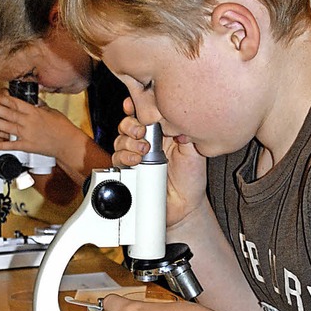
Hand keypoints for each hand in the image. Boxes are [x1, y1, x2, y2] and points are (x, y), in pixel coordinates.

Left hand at [0, 91, 79, 157]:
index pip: (15, 103)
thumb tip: (32, 100)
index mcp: (34, 112)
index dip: (3, 98)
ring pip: (7, 127)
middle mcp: (29, 122)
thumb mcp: (51, 111)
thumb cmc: (62, 127)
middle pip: (8, 114)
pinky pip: (12, 146)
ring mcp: (27, 135)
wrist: (68, 143)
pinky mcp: (28, 146)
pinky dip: (1, 145)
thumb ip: (39, 105)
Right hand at [113, 98, 207, 227]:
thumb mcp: (193, 152)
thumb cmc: (191, 178)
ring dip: (127, 142)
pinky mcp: (129, 172)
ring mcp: (135, 157)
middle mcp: (146, 142)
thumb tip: (175, 119)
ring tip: (142, 150)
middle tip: (141, 132)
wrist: (185, 206)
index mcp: (161, 133)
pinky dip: (123, 158)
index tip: (132, 105)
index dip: (135, 106)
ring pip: (119, 141)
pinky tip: (135, 161)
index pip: (143, 114)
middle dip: (130, 125)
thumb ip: (186, 134)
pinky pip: (117, 161)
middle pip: (127, 124)